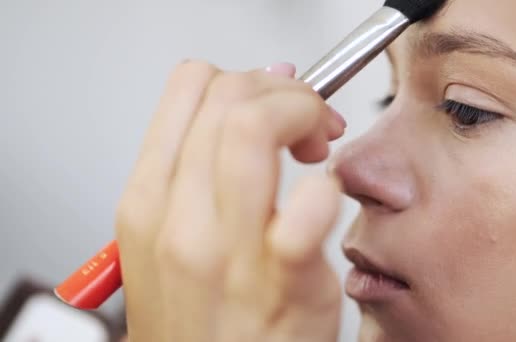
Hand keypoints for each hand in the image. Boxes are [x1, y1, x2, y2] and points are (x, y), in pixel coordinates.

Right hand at [115, 61, 345, 341]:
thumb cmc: (201, 319)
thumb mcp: (171, 236)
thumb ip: (203, 166)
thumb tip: (253, 100)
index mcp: (148, 200)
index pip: (190, 86)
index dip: (243, 79)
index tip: (270, 106)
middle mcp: (178, 218)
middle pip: (229, 96)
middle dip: (285, 92)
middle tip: (306, 126)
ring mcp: (226, 250)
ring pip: (254, 127)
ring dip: (303, 116)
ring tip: (316, 150)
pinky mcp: (282, 281)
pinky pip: (309, 205)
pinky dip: (328, 188)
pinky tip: (326, 204)